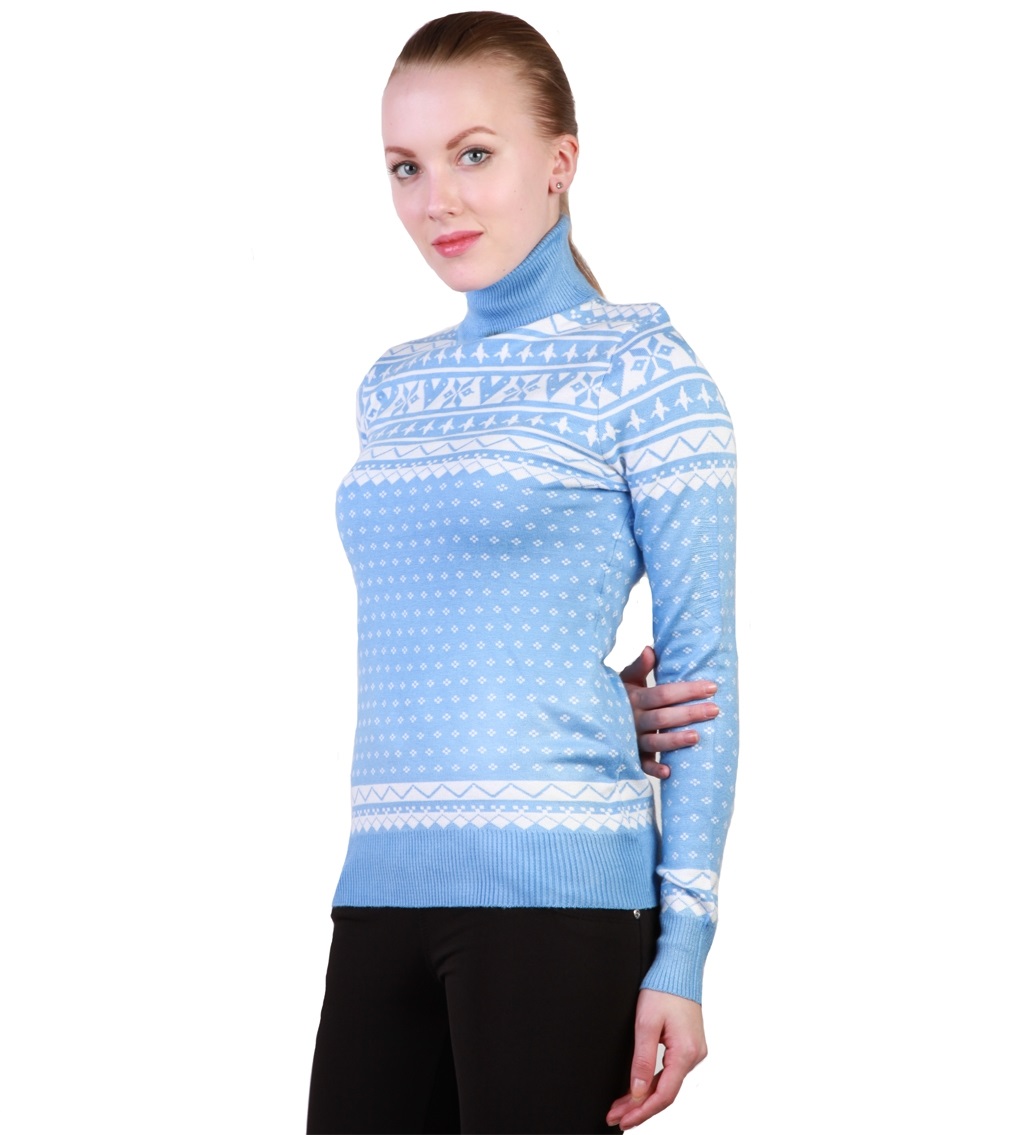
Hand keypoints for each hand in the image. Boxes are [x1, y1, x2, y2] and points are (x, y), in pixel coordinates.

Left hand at [605, 989, 706, 1129]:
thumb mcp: (646, 1023)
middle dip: (639, 1107)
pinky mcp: (688, 1046)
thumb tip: (637, 1091)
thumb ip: (642, 1060)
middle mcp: (694, 1056)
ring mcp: (693, 1051)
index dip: (642, 1111)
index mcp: (686, 1053)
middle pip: (665, 1093)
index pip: (664, 1095)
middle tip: (615, 1116)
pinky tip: (638, 1089)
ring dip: (644, 1096)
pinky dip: (653, 1082)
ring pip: (667, 1083)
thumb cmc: (663, 989)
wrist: (678, 967)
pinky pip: (670, 1072)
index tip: (623, 1120)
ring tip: (621, 1107)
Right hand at [619, 646, 719, 778]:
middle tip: (715, 710)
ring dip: (675, 740)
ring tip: (696, 737)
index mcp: (634, 698)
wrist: (590, 718)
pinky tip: (669, 771)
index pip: (664, 693)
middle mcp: (633, 720)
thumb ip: (639, 667)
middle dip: (689, 713)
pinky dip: (653, 769)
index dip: (687, 690)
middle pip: (664, 717)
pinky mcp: (631, 756)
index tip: (711, 687)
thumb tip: (650, 649)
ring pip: (655, 742)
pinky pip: (641, 765)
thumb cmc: (617, 697)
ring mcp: (631, 740)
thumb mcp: (625, 680)